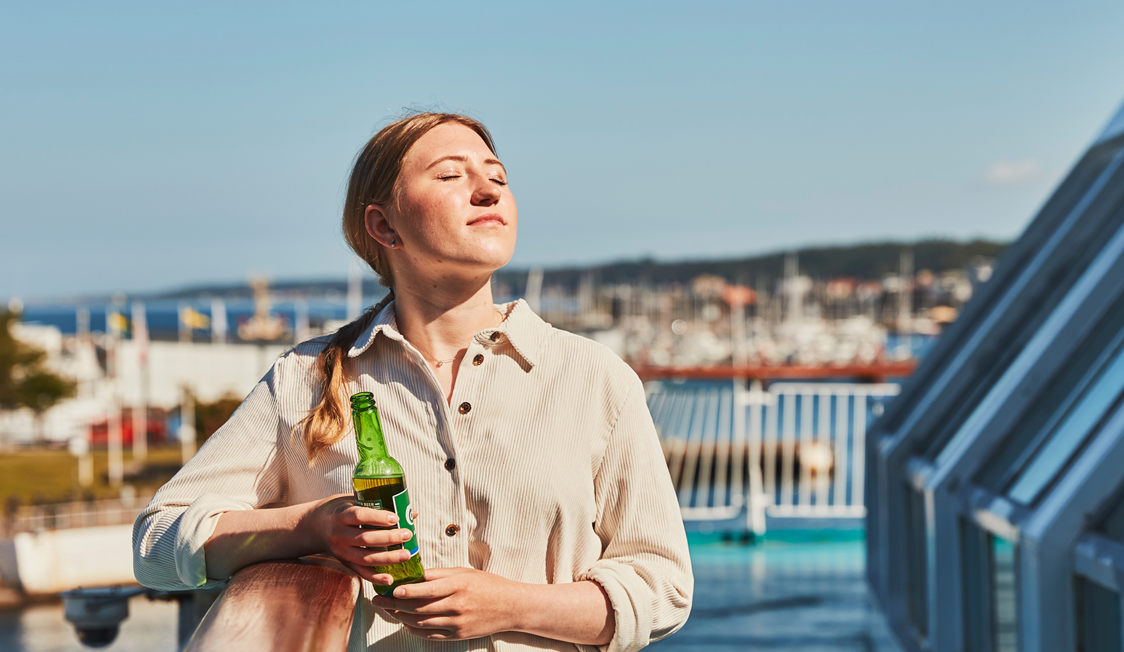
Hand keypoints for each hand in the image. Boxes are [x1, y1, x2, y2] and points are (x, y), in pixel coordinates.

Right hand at [307, 494, 415, 587]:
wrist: (313, 526)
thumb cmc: (340, 509)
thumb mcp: (353, 500)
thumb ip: (378, 505)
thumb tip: (412, 513)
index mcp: (340, 515)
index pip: (359, 515)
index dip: (377, 518)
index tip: (396, 518)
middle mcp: (338, 534)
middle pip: (365, 538)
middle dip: (389, 538)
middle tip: (408, 535)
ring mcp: (340, 551)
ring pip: (365, 557)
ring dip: (387, 558)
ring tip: (407, 555)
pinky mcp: (344, 562)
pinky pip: (360, 572)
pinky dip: (375, 577)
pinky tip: (390, 579)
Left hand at [371, 567, 525, 639]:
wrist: (510, 607)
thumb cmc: (487, 585)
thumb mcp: (464, 572)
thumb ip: (440, 574)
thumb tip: (415, 574)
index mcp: (458, 585)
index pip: (426, 589)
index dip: (406, 591)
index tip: (390, 590)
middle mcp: (456, 605)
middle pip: (419, 607)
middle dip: (395, 605)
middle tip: (379, 601)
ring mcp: (456, 623)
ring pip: (421, 622)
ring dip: (402, 617)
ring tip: (389, 610)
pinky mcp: (457, 635)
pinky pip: (430, 634)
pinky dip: (415, 629)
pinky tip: (406, 622)